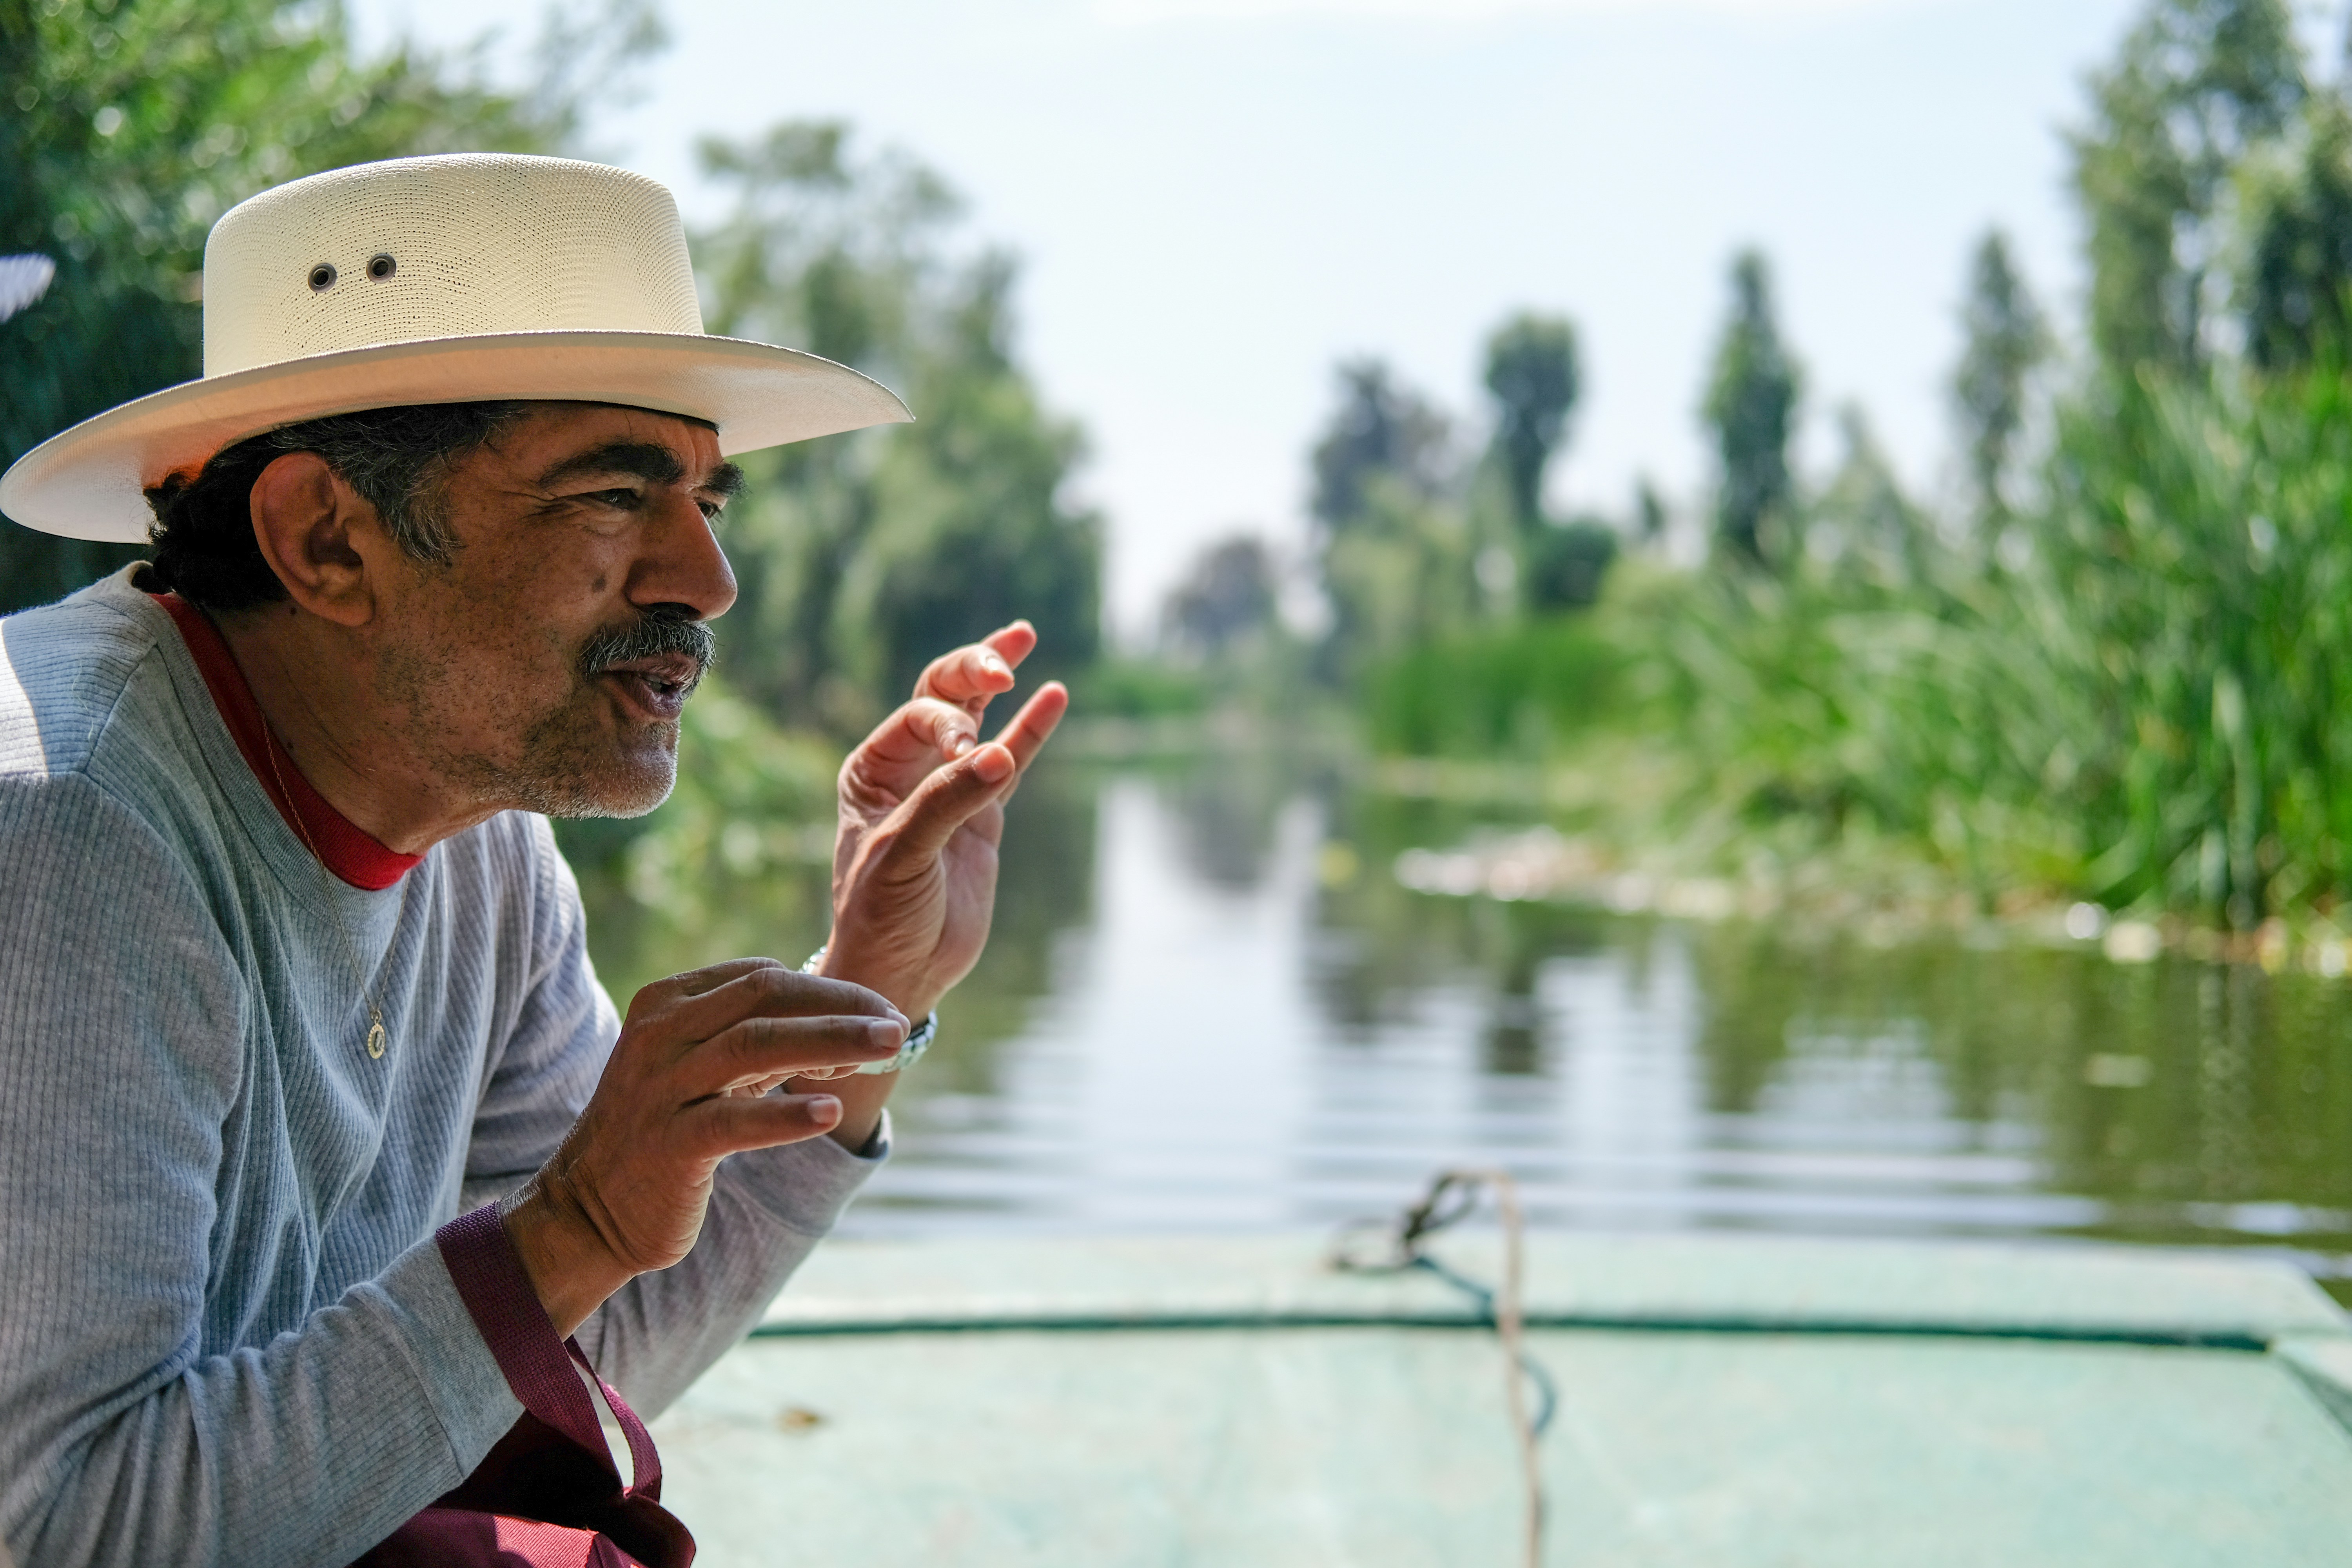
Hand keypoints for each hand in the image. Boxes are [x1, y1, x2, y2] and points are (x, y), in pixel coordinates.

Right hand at [504, 958, 907, 1333]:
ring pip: (756, 1045)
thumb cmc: (666, 1130)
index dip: (828, 990)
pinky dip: (785, 1114)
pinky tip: (831, 1111)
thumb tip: (855, 1032)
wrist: (587, 1210)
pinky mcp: (667, 1145)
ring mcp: (659, 1088)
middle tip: (899, 1025)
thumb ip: (767, 1043)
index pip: (762, 977)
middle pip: (765, 998)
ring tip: (889, 1047)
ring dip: (831, 1041)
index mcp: (668, 1002)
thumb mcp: (709, 1072)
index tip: (877, 1012)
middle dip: (840, 1004)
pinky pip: (733, 1120)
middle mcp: (660, 1035)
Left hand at [819, 621, 1068, 1020]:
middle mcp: (909, 769)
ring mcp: (950, 788)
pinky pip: (1012, 761)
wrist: (901, 970)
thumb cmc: (881, 912)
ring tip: (1023, 634)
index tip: (970, 756)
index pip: (920, 716)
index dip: (951, 723)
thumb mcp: (902, 855)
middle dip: (973, 669)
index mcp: (873, 769)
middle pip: (943, 696)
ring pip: (977, 717)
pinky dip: (1031, 729)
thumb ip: (947, 802)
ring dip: (997, 676)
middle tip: (1009, 656)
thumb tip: (1000, 756)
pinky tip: (1053, 694)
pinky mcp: (984, 816)